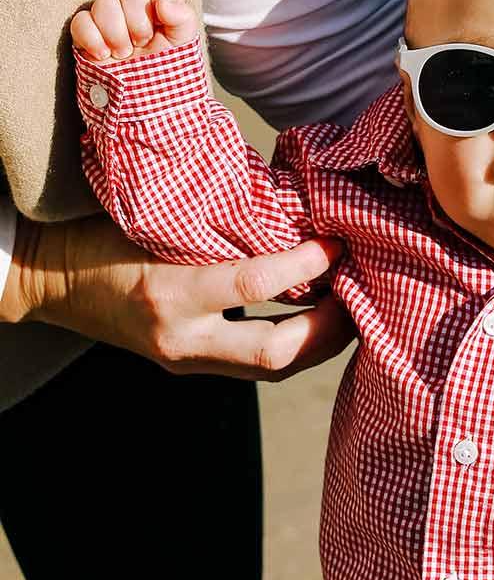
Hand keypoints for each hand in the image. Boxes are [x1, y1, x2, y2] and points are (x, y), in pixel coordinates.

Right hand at [1, 213, 352, 379]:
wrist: (48, 280)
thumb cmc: (99, 236)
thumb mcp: (155, 221)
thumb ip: (218, 227)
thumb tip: (295, 210)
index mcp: (168, 293)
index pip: (254, 284)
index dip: (305, 264)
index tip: (336, 242)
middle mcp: (181, 339)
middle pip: (276, 355)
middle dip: (330, 327)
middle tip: (359, 291)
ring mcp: (187, 361)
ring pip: (274, 369)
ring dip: (321, 341)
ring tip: (351, 306)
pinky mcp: (194, 366)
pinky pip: (258, 366)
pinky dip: (297, 344)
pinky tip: (321, 320)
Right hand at [70, 0, 197, 61]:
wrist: (145, 102)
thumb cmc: (166, 72)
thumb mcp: (183, 46)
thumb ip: (183, 18)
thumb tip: (163, 3)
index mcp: (162, 10)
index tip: (162, 21)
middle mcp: (135, 10)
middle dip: (139, 24)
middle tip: (142, 45)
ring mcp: (109, 20)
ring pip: (104, 4)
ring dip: (116, 34)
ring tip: (123, 54)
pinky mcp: (87, 33)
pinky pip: (81, 21)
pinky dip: (93, 39)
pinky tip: (103, 55)